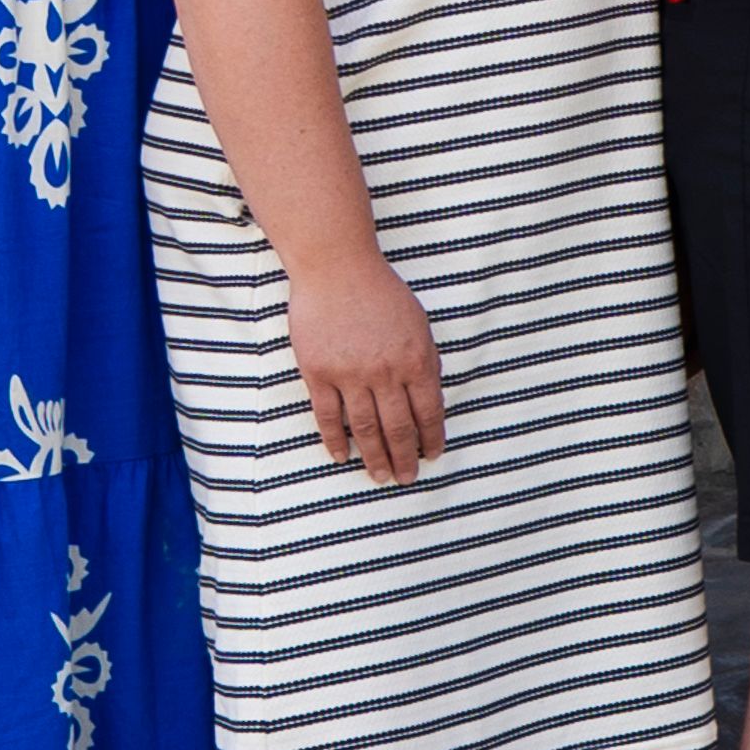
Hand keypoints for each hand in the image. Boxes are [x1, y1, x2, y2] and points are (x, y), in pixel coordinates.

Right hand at [283, 252, 446, 483]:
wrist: (337, 269)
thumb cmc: (382, 294)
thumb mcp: (419, 324)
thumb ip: (425, 362)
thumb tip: (429, 401)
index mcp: (416, 360)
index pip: (429, 412)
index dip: (431, 438)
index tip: (432, 456)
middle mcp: (385, 372)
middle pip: (398, 427)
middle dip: (405, 457)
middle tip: (407, 479)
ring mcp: (350, 374)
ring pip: (365, 428)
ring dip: (374, 456)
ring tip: (380, 476)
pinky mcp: (318, 373)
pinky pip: (328, 416)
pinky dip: (335, 439)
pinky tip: (342, 456)